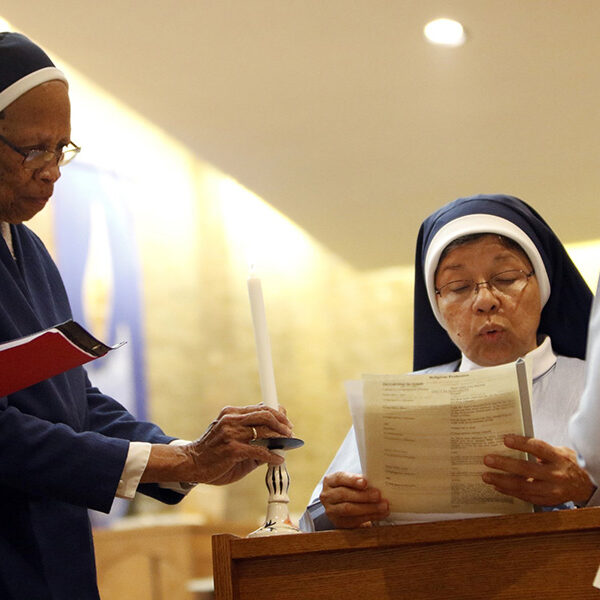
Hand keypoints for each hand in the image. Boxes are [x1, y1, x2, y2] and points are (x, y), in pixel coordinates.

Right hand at [176, 404, 292, 484]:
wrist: (191, 463)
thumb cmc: (213, 453)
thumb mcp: (233, 439)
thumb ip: (252, 437)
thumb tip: (277, 441)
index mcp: (232, 413)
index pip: (260, 407)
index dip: (278, 413)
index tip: (287, 422)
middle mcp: (232, 419)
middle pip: (265, 414)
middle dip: (282, 423)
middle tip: (290, 433)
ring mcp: (231, 433)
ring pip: (265, 430)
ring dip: (280, 438)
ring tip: (287, 445)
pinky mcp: (233, 449)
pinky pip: (260, 450)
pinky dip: (272, 455)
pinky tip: (277, 460)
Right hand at [319, 471, 388, 527]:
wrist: (338, 504)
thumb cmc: (348, 488)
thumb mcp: (349, 481)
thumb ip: (359, 481)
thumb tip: (376, 481)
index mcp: (329, 481)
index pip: (340, 478)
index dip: (352, 480)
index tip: (365, 482)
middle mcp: (327, 496)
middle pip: (344, 495)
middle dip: (363, 495)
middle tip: (378, 495)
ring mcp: (331, 510)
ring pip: (349, 509)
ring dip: (368, 508)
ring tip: (383, 506)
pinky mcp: (339, 522)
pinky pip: (355, 520)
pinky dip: (370, 517)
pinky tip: (380, 514)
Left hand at [481, 434, 595, 505]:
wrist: (586, 485)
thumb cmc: (566, 464)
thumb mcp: (558, 452)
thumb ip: (539, 449)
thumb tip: (511, 443)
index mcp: (558, 458)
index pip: (538, 448)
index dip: (521, 443)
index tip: (505, 439)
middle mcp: (555, 475)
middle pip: (527, 469)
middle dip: (504, 464)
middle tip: (487, 459)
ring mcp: (552, 490)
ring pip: (523, 486)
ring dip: (502, 481)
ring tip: (486, 476)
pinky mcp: (547, 501)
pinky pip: (525, 497)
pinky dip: (509, 491)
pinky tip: (497, 486)